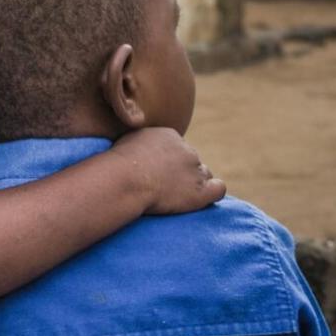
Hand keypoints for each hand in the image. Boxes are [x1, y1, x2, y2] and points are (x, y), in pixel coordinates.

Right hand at [109, 127, 225, 214]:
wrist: (124, 179)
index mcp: (170, 136)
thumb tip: (137, 146)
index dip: (169, 162)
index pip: (177, 148)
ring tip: (175, 196)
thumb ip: (139, 142)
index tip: (156, 173)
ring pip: (203, 175)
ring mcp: (195, 170)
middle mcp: (187, 150)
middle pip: (191, 161)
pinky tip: (202, 198)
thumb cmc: (116, 165)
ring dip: (193, 184)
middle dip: (181, 173)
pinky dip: (213, 192)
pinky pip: (218, 189)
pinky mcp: (200, 191)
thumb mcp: (126, 142)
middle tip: (163, 187)